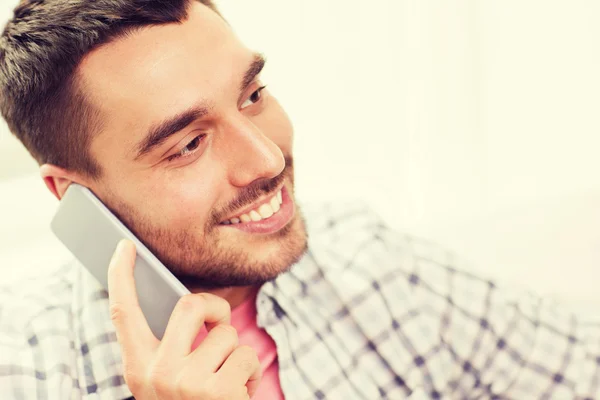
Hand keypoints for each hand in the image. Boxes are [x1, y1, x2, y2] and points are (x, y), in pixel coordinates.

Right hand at [107, 239, 261, 398]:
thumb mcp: (168, 382)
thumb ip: (171, 348)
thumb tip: (190, 306)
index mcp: (139, 368)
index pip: (122, 313)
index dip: (120, 276)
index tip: (124, 246)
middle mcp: (156, 374)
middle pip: (191, 304)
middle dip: (216, 309)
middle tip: (220, 326)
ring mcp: (186, 383)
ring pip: (227, 334)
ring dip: (236, 356)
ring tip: (226, 384)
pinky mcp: (218, 391)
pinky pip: (247, 356)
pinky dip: (250, 374)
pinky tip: (238, 396)